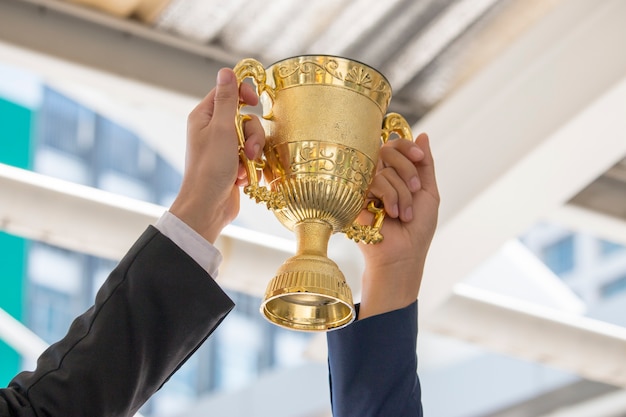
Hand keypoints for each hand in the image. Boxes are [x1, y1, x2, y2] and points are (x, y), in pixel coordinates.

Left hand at [169, 68, 264, 242]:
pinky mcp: (233, 165)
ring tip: (245, 169)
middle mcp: (212, 130)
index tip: (254, 102)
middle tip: (248, 151)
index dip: (244, 94)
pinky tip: (242, 179)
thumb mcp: (221, 129)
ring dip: (253, 153)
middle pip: (245, 117)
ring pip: (251, 138)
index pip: (227, 92)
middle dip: (253, 135)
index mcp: (204, 117)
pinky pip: (251, 156)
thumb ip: (227, 100)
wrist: (207, 207)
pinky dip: (251, 167)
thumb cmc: (210, 169)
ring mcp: (224, 149)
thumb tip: (226, 71)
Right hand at [357, 133, 439, 318]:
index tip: (420, 158)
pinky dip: (390, 197)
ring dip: (402, 192)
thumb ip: (425, 164)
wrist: (403, 254)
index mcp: (394, 174)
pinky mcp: (354, 197)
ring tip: (403, 214)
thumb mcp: (428, 192)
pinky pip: (375, 181)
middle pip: (388, 150)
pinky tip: (390, 214)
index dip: (407, 146)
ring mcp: (364, 187)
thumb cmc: (417, 229)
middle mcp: (377, 177)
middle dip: (408, 170)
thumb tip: (422, 136)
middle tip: (415, 190)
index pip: (395, 146)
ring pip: (385, 169)